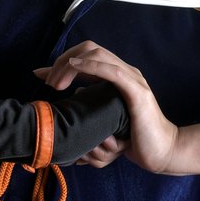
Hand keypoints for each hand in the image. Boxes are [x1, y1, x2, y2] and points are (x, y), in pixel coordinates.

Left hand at [34, 41, 178, 172]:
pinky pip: (112, 71)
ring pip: (98, 55)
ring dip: (71, 65)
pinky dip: (91, 66)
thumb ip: (89, 107)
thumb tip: (69, 102)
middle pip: (88, 49)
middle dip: (63, 61)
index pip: (86, 55)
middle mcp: (125, 72)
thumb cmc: (132, 137)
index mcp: (117, 75)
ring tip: (55, 83)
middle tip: (47, 82)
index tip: (39, 75)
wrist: (160, 151)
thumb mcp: (104, 119)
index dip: (61, 61)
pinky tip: (75, 68)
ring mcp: (132, 79)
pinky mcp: (137, 92)